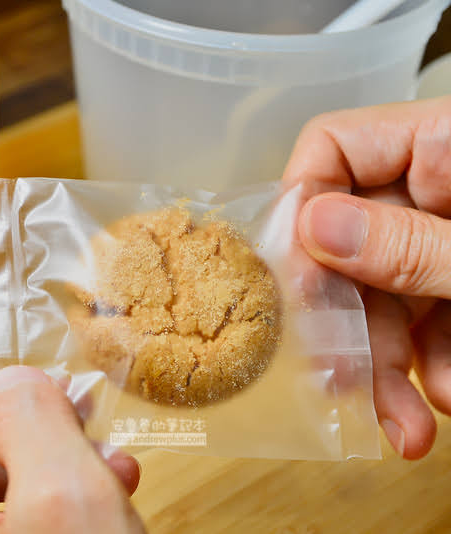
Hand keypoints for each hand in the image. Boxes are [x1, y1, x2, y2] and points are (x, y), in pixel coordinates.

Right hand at [283, 96, 450, 459]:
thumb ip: (413, 244)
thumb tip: (315, 227)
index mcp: (449, 147)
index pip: (333, 149)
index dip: (301, 211)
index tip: (292, 285)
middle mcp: (441, 187)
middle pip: (347, 239)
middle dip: (347, 322)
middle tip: (341, 381)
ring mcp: (450, 237)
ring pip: (380, 293)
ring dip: (385, 364)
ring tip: (405, 425)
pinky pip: (421, 319)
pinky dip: (426, 365)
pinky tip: (443, 399)